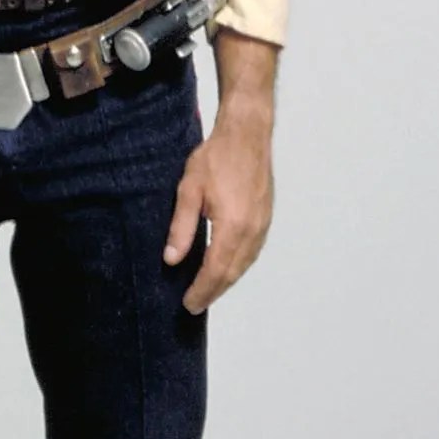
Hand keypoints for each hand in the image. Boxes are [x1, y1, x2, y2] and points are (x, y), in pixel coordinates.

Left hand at [163, 108, 274, 313]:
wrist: (247, 134)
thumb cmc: (216, 157)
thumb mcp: (189, 190)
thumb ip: (182, 227)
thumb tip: (172, 259)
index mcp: (233, 227)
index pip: (215, 270)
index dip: (202, 290)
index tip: (188, 304)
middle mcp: (252, 231)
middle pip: (232, 273)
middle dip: (213, 291)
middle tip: (195, 304)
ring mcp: (263, 225)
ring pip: (245, 264)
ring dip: (226, 281)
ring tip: (208, 291)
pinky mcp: (266, 218)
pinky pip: (252, 252)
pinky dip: (238, 266)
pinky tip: (226, 267)